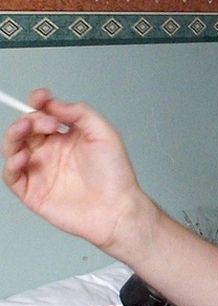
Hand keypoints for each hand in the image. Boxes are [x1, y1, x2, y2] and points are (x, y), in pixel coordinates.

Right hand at [2, 89, 145, 249]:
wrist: (116, 208)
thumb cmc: (115, 176)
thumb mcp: (104, 134)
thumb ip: (81, 113)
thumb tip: (56, 104)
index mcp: (68, 137)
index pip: (45, 114)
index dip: (39, 103)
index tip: (41, 97)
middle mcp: (52, 152)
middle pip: (27, 128)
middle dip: (31, 118)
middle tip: (46, 122)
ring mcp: (41, 171)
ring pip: (14, 148)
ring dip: (14, 134)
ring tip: (24, 128)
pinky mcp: (33, 192)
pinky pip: (12, 175)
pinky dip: (11, 163)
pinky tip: (23, 156)